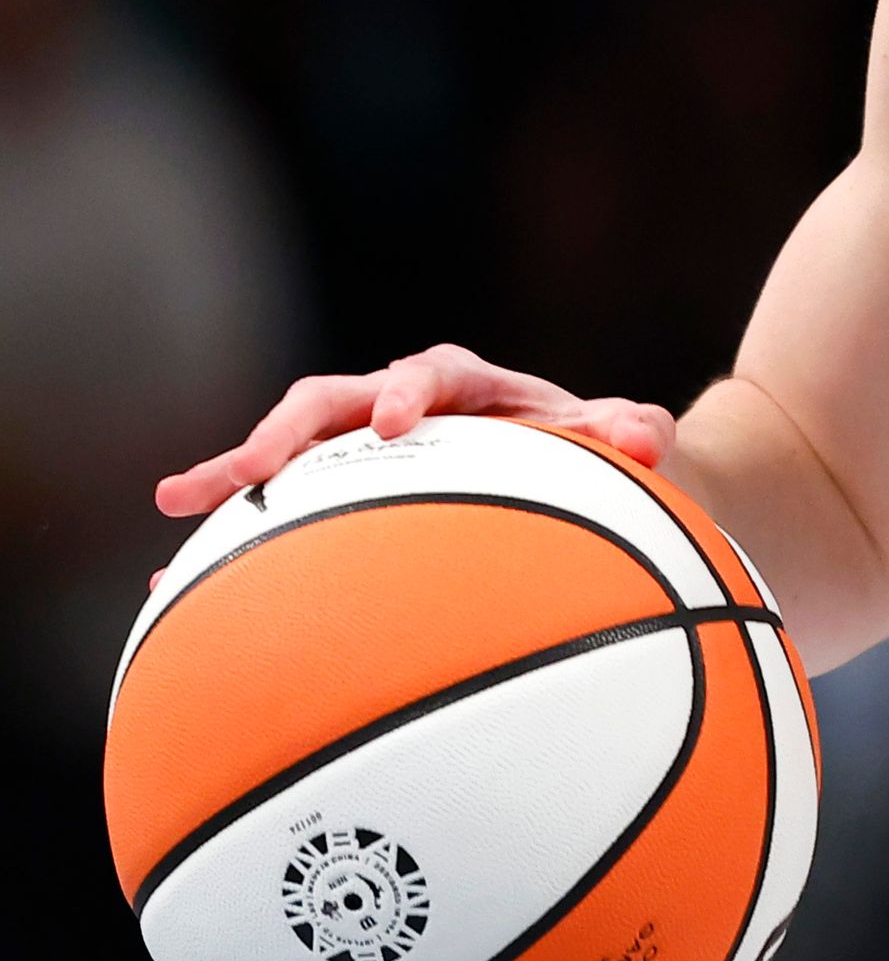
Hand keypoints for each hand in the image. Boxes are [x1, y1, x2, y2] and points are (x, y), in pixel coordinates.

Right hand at [154, 345, 678, 516]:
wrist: (590, 473)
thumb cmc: (604, 452)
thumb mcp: (625, 438)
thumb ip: (632, 430)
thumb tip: (644, 434)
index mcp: (467, 384)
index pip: (429, 373)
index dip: (404, 391)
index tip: (390, 421)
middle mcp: (403, 404)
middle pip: (327, 403)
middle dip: (280, 433)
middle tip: (242, 472)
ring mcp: (363, 448)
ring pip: (288, 453)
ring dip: (232, 477)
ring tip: (172, 505)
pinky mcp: (343, 491)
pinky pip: (281, 511)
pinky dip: (235, 541)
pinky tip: (173, 587)